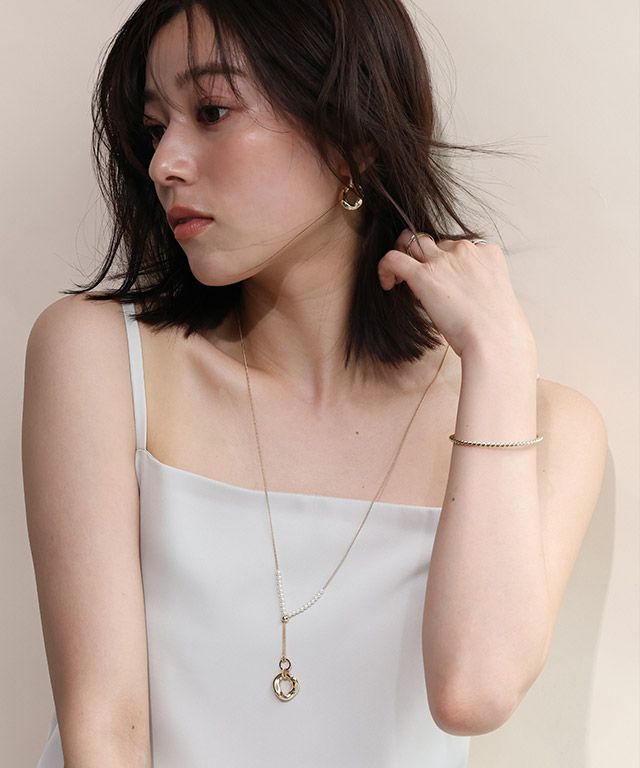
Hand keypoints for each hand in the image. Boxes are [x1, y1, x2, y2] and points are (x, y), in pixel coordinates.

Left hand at [377, 230, 534, 357]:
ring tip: (398, 278)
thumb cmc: (498, 330)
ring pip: (412, 241)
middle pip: (435, 242)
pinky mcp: (424, 274)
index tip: (443, 282)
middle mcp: (466, 249)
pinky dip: (385, 267)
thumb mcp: (494, 299)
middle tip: (417, 278)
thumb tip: (457, 298)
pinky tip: (387, 284)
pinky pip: (394, 258)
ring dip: (403, 254)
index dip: (446, 262)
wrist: (495, 339)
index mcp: (488, 253)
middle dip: (424, 257)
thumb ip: (477, 289)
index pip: (459, 246)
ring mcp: (444, 260)